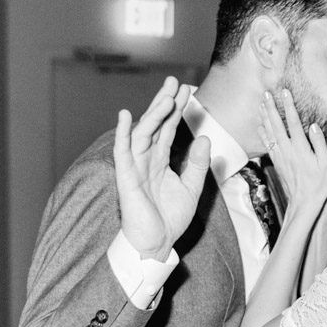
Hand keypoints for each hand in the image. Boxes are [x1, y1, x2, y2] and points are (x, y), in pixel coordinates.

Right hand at [113, 79, 209, 259]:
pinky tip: (126, 116)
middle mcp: (146, 159)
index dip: (176, 109)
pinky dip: (123, 134)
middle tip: (174, 81)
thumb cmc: (170, 219)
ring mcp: (135, 167)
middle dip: (164, 103)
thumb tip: (204, 139)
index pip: (168, 129)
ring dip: (153, 114)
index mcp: (160, 161)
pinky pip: (123, 152)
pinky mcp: (126, 178)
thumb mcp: (192, 188)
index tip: (186, 90)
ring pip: (143, 134)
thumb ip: (197, 164)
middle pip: (155, 125)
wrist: (157, 244)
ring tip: (165, 97)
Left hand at [259, 87, 326, 218]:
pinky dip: (263, 134)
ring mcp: (281, 157)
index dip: (289, 105)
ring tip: (261, 104)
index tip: (284, 92)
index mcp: (301, 148)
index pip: (294, 122)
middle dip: (271, 107)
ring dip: (265, 118)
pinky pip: (268, 145)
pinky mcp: (277, 164)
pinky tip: (260, 126)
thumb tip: (314, 126)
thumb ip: (320, 143)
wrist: (305, 204)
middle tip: (266, 93)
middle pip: (277, 125)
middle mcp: (288, 150)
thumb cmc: (320, 184)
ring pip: (269, 133)